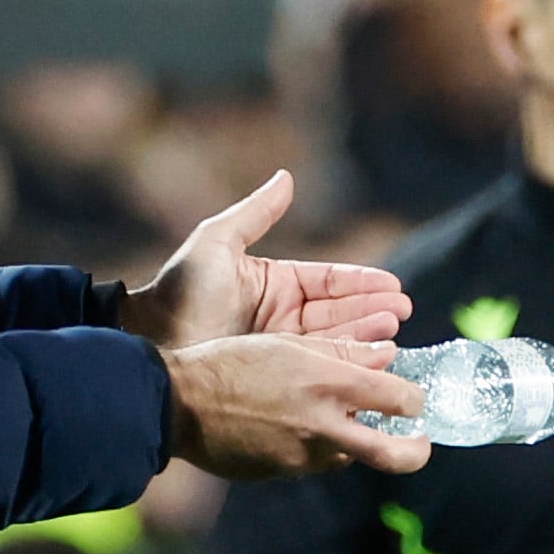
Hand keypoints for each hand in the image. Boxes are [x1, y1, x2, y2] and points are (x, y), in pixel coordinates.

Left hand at [125, 169, 412, 348]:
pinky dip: (344, 364)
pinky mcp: (274, 375)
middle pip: (339, 313)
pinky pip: (315, 367)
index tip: (394, 286)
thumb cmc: (179, 290)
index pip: (329, 281)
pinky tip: (368, 360)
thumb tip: (286, 178)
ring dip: (365, 336)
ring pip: (333, 341)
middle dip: (373, 311)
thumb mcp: (217, 242)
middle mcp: (282, 316)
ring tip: (392, 332)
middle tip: (402, 312)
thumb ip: (256, 213)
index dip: (362, 283)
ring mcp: (280, 347)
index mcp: (274, 283)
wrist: (150, 340)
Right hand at [165, 334, 430, 479]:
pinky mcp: (282, 473)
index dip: (415, 400)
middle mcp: (323, 426)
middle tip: (421, 441)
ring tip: (340, 421)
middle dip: (417, 451)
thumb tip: (387, 355)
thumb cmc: (230, 363)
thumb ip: (340, 352)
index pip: (399, 400)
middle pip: (395, 454)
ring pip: (351, 457)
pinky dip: (318, 448)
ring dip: (356, 443)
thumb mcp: (288, 345)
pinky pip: (314, 462)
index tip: (414, 399)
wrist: (176, 405)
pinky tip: (296, 427)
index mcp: (328, 385)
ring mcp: (303, 456)